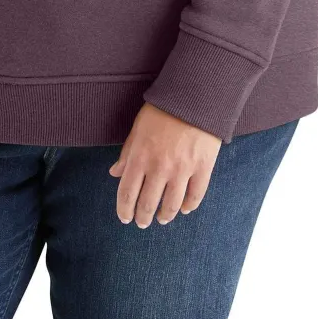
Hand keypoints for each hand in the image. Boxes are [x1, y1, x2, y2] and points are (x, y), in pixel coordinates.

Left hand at [108, 102, 221, 226]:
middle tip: (142, 222)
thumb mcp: (138, 128)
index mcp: (140, 157)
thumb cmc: (162, 110)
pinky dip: (189, 206)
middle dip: (143, 217)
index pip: (127, 194)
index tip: (125, 217)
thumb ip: (127, 153)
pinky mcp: (203, 168)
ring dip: (165, 216)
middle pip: (148, 204)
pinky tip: (185, 209)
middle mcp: (159, 167)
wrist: (194, 96)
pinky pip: (196, 195)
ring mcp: (182, 169)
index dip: (124, 210)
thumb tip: (115, 174)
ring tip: (162, 219)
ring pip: (171, 205)